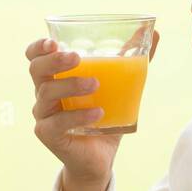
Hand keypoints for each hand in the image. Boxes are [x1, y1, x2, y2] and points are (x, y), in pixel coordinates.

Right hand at [27, 29, 158, 186]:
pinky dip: (78, 116)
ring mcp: (44, 115)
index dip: (39, 47)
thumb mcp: (120, 86)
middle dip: (54, 60)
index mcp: (55, 77)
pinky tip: (98, 113)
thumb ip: (132, 60)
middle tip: (76, 58)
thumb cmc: (104, 117)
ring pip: (46, 94)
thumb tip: (156, 33)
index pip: (36, 57)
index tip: (53, 42)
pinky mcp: (48, 135)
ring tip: (95, 84)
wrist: (99, 157)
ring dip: (70, 85)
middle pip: (36, 70)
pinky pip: (58, 123)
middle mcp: (44, 94)